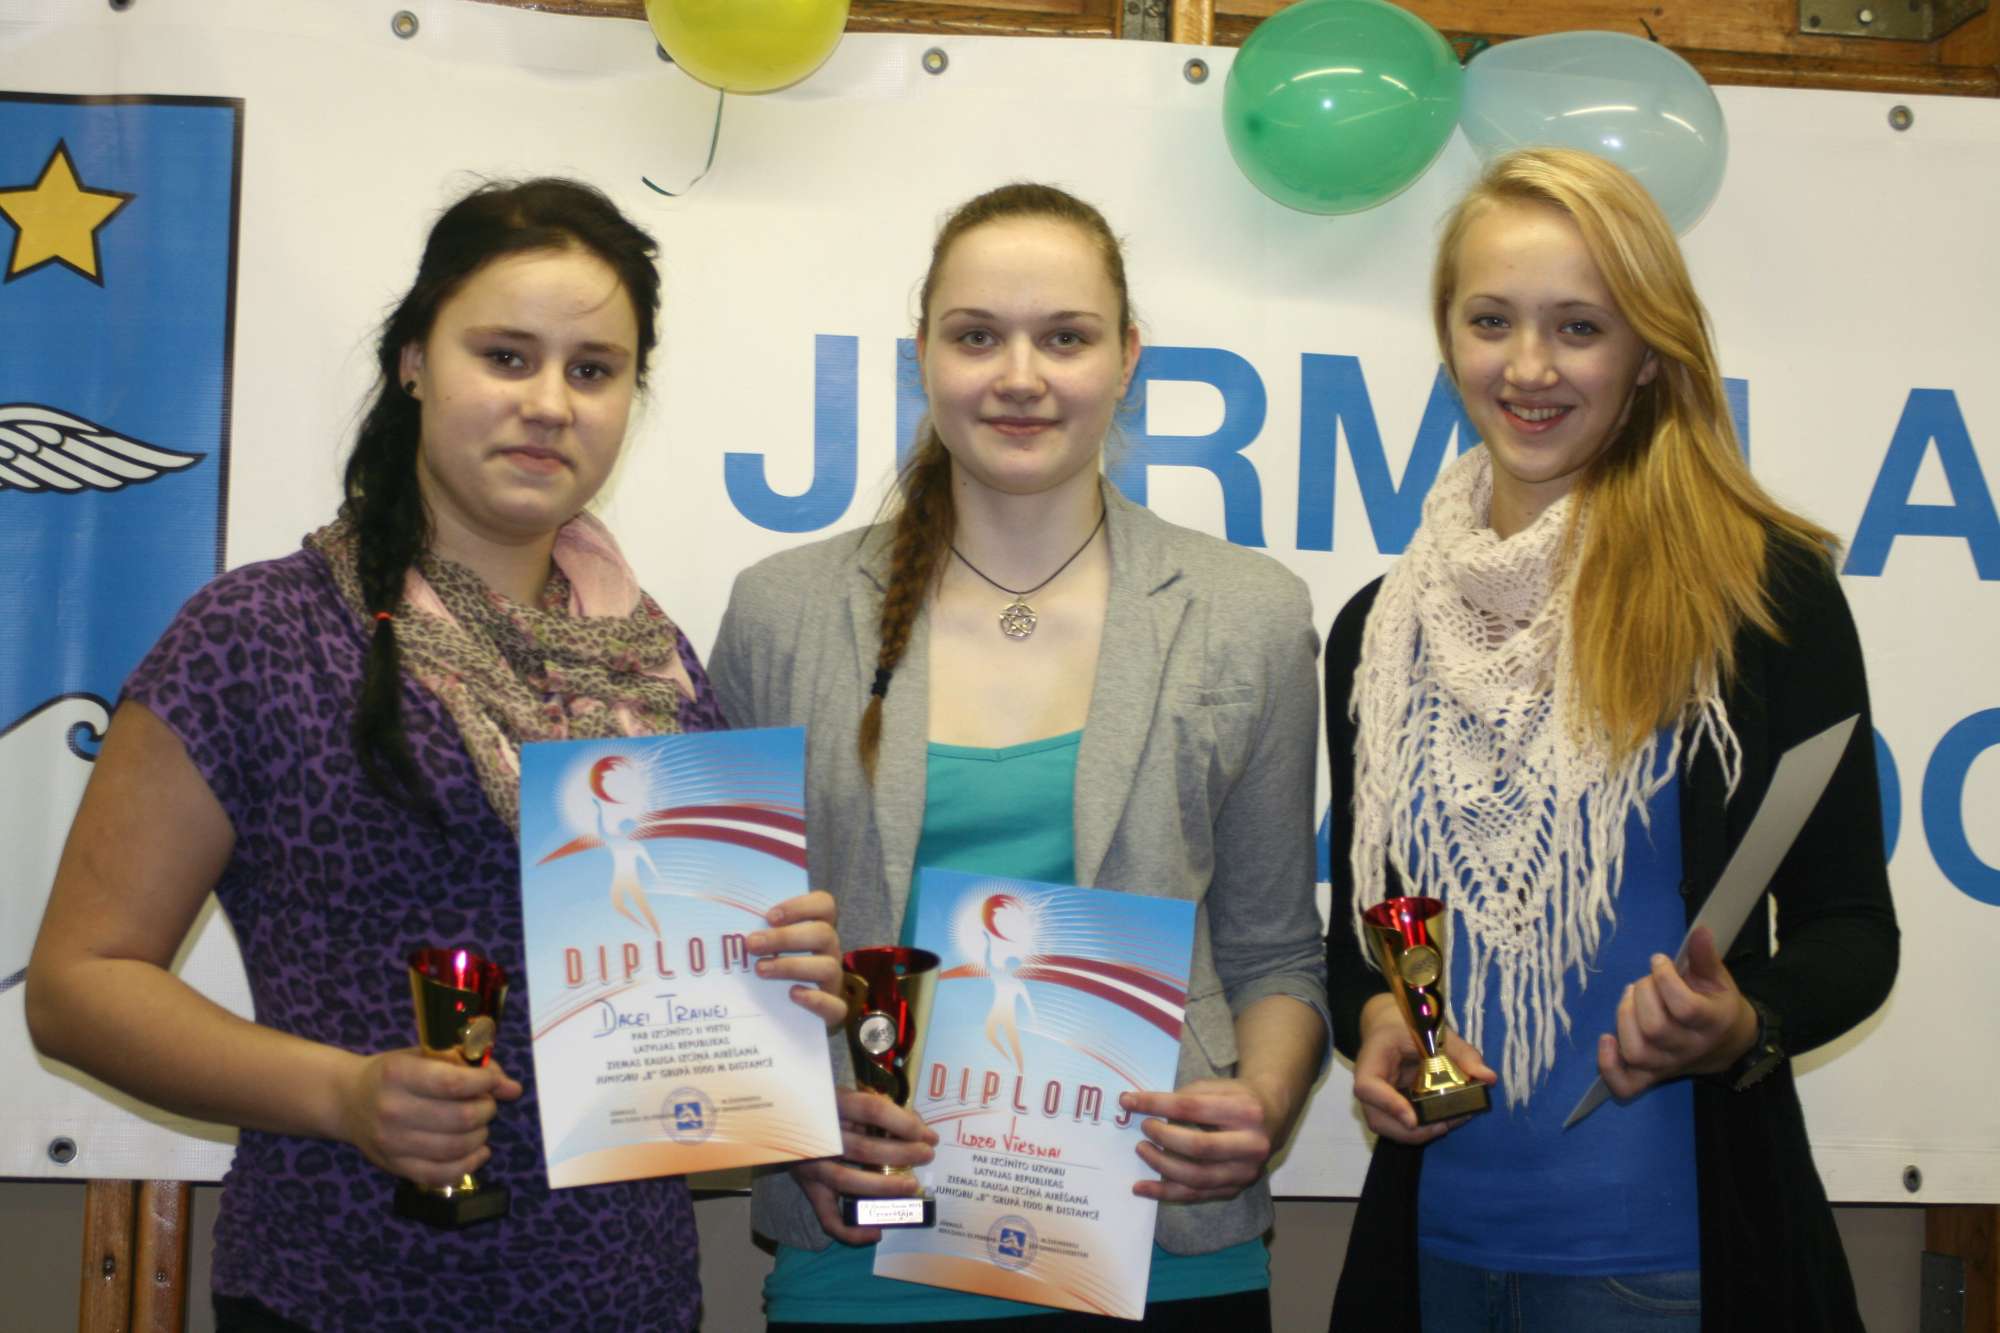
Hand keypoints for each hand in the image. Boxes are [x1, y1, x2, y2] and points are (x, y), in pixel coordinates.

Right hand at [337, 1048, 522, 1187]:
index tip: (494, 1081)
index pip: (453, 1083)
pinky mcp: (395, 1167)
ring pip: (456, 1148)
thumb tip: (512, 1088)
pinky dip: (469, 1165)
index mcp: (398, 1074)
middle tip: (488, 1102)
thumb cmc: (393, 1073)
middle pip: (461, 1118)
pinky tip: (479, 1151)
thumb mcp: (424, 1055)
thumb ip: (468, 1066)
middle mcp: (392, 1110)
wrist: (347, 1100)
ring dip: (481, 1135)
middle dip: (487, 1109)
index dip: (485, 1083)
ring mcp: (391, 1143)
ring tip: (480, 1123)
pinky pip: (441, 1175)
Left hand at [748, 890, 844, 1028]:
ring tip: (761, 970)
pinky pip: (836, 1006)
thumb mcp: (763, 946)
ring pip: (827, 967)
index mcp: (817, 929)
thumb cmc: (769, 969)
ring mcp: (833, 981)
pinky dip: (816, 1000)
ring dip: (792, 966)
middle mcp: (828, 952)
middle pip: (822, 934)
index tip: (770, 916)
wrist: (780, 1016)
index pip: (824, 905)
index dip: (801, 906)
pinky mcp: (833, 1011)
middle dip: (785, 937)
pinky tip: (793, 994)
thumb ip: (754, 931)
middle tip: (752, 944)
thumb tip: (716, 915)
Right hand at [791, 1085, 937, 1243]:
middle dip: (902, 1155)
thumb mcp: (850, 1098)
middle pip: (864, 1149)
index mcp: (832, 1105)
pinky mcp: (809, 1190)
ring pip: (848, 1181)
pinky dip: (851, 1231)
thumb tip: (918, 1125)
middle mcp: (819, 1136)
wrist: (785, 1121)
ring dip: (884, 1187)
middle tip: (927, 1156)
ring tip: (911, 1186)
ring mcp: (811, 1166)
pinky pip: (827, 1217)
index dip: (903, 1123)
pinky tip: (876, 1232)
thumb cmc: (829, 1109)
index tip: (928, 1134)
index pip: (872, 1110)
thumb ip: (880, 1108)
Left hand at [1121, 1078, 1276, 1204]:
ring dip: (1161, 1165)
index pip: (1192, 1108)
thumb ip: (1184, 1096)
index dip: (1157, 1104)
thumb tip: (1141, 1106)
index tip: (1128, 1101)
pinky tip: (1141, 1188)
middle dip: (1163, 1137)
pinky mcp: (1235, 1189)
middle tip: (1144, 1128)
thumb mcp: (1216, 1086)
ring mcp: (1245, 1172)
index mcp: (1246, 1111)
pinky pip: (1195, 1195)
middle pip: (1199, 1146)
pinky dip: (1164, 1193)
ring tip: (1141, 1150)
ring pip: (1196, 1177)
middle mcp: (1251, 1145)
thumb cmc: (1236, 1097)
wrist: (1272, 1117)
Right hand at [1349, 993, 1494, 1145]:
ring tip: (1448, 1124)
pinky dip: (1422, 1129)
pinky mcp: (1388, 1106)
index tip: (1413, 1119)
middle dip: (1409, 1132)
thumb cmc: (1410, 1024)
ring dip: (1418, 1134)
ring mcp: (1376, 1098)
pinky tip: (1445, 1120)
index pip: (1367, 1086)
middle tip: (1442, 1126)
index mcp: (1373, 1058)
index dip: (1388, 1104)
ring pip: (1387, 1127)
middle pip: (1376, 1118)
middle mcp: (1369, 1083)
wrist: (1392, 1024)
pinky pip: (1399, 1125)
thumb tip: (1489, 1078)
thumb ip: (1462, 1053)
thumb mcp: (1435, 1031)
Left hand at [1597, 926, 1757, 1097]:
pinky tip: (1606, 1039)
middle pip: (1654, 1028)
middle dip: (1642, 994)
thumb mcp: (1717, 979)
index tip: (1659, 961)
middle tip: (1645, 981)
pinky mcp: (1651, 1076)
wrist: (1726, 1044)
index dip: (1665, 979)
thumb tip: (1699, 930)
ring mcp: (1668, 1066)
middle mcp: (1690, 1049)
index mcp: (1712, 1023)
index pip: (1684, 1007)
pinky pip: (1626, 1085)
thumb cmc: (1716, 1005)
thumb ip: (1705, 957)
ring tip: (1630, 998)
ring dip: (1624, 1018)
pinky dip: (1609, 1066)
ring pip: (1636, 1051)